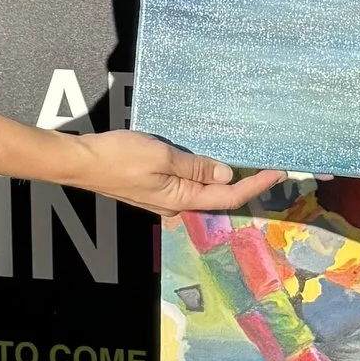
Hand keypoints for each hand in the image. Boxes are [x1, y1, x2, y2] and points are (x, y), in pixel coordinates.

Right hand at [69, 133, 283, 218]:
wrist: (81, 162)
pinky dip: (204, 173)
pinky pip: (187, 183)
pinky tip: (208, 161)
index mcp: (181, 198)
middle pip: (218, 196)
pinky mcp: (153, 188)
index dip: (256, 184)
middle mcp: (175, 204)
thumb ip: (196, 166)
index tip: (278, 172)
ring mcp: (163, 198)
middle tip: (268, 167)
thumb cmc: (119, 157)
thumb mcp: (163, 156)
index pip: (229, 195)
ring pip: (202, 190)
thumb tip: (226, 174)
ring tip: (245, 163)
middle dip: (245, 184)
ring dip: (224, 178)